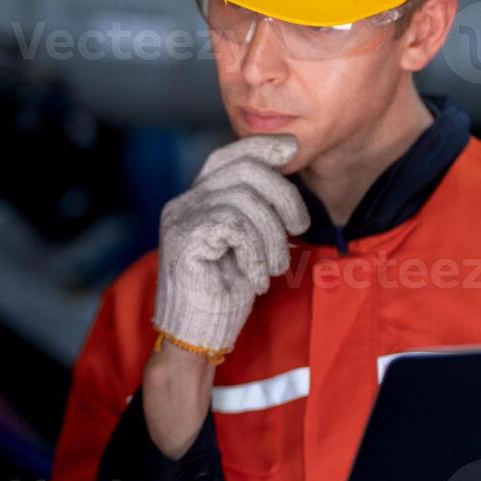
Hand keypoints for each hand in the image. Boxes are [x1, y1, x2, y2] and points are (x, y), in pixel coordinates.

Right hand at [154, 134, 309, 358]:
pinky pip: (234, 227)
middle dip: (283, 194)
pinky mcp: (183, 239)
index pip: (226, 156)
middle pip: (243, 170)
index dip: (259, 146)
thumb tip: (283, 169)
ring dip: (273, 235)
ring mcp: (180, 219)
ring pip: (244, 200)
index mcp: (196, 200)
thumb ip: (255, 209)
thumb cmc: (224, 292)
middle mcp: (183, 203)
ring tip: (274, 266)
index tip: (291, 148)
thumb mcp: (247, 242)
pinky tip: (256, 278)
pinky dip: (256, 254)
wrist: (196, 334)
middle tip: (300, 226)